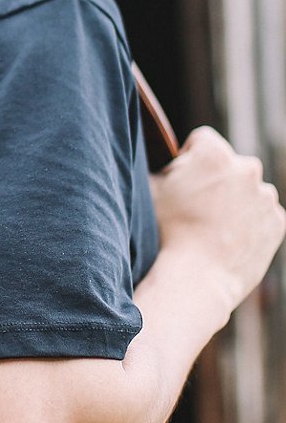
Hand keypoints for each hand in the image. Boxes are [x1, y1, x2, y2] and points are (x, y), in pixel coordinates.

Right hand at [150, 126, 284, 310]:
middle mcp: (247, 168)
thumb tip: (161, 158)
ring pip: (249, 192)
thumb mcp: (150, 192)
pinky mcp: (278, 222)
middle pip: (230, 166)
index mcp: (213, 154)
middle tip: (195, 212)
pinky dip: (249, 226)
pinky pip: (263, 218)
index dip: (187, 160)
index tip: (181, 184)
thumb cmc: (167, 235)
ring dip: (234, 204)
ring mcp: (266, 196)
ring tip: (212, 232)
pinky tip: (227, 243)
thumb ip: (158, 166)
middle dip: (216, 182)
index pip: (201, 141)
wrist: (195, 281)